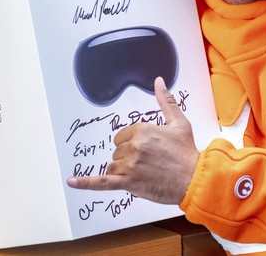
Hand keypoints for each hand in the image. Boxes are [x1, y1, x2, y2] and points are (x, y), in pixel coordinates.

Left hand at [66, 77, 198, 203]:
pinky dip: (85, 182)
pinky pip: (102, 182)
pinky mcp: (127, 183)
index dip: (133, 143)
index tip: (147, 149)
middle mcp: (133, 146)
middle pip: (118, 151)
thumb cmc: (187, 153)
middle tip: (149, 162)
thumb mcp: (178, 122)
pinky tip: (72, 181)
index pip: (123, 136)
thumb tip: (159, 82)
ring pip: (113, 166)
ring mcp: (129, 165)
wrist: (194, 178)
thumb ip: (165, 101)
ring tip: (144, 173)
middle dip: (129, 157)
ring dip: (123, 170)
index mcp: (142, 130)